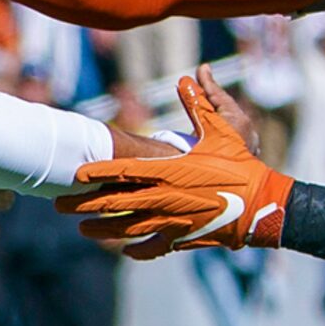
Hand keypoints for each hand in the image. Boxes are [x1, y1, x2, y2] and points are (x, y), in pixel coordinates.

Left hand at [60, 68, 291, 258]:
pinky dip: (138, 250)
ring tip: (83, 231)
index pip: (123, 170)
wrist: (264, 205)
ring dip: (103, 230)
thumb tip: (189, 75)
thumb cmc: (244, 165)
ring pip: (128, 228)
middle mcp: (165, 197)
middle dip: (85, 205)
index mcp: (170, 170)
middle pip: (115, 203)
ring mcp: (173, 221)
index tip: (73, 174)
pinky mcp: (185, 238)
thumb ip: (200, 103)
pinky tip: (125, 250)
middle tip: (60, 207)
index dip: (96, 173)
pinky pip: (155, 247)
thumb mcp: (224, 128)